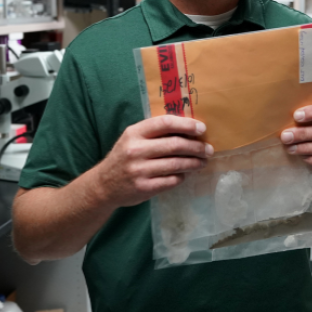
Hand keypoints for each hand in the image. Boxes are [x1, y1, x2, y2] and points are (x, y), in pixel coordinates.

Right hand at [89, 115, 210, 208]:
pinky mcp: (144, 187)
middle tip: (208, 149)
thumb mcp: (131, 139)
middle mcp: (136, 150)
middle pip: (175, 145)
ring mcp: (139, 170)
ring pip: (176, 164)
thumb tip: (187, 129)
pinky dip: (182, 177)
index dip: (186, 125)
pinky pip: (172, 180)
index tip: (201, 128)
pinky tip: (185, 174)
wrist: (103, 185)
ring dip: (194, 163)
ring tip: (202, 162)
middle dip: (196, 147)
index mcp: (134, 133)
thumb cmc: (123, 158)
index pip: (165, 123)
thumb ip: (153, 133)